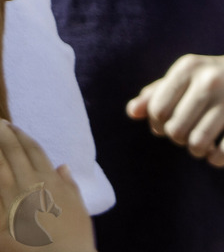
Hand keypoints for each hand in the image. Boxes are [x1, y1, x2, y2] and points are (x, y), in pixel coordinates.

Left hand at [0, 120, 95, 251]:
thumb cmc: (73, 238)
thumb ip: (69, 185)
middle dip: (3, 136)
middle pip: (12, 154)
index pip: (32, 150)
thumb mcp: (77, 208)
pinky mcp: (0, 221)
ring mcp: (11, 203)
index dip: (20, 136)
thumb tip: (62, 166)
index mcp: (50, 181)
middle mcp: (29, 186)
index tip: (11, 125)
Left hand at [126, 44, 223, 167]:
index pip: (157, 110)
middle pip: (175, 131)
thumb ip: (157, 93)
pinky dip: (218, 158)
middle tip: (192, 130)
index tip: (174, 120)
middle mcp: (210, 79)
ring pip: (198, 144)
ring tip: (206, 140)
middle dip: (180, 138)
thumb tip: (132, 112)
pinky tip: (221, 149)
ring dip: (198, 150)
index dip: (160, 124)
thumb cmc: (217, 78)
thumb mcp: (188, 77)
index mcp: (189, 66)